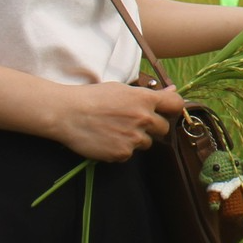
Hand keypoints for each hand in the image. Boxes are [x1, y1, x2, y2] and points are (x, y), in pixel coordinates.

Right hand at [49, 81, 185, 161]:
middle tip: (132, 121)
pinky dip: (121, 149)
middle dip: (152, 126)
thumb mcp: (120, 89)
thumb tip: (171, 91)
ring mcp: (134, 138)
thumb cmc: (91, 97)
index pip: (175, 104)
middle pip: (163, 128)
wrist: (66, 114)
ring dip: (136, 138)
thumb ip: (147, 94)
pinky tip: (107, 139)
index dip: (173, 108)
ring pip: (146, 143)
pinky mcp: (122, 153)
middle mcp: (143, 119)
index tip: (167, 110)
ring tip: (114, 129)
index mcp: (144, 99)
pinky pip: (129, 154)